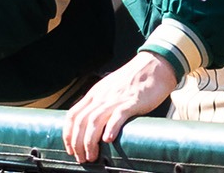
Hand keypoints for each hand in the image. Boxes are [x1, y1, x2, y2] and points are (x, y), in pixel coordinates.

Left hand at [61, 51, 177, 162]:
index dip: (68, 134)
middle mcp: (102, 96)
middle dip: (77, 143)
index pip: (72, 114)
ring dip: (89, 141)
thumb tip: (93, 125)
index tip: (70, 148)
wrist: (155, 65)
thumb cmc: (134, 80)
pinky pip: (117, 115)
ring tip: (92, 155)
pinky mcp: (131, 102)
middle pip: (81, 121)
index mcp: (95, 93)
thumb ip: (101, 103)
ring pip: (94, 121)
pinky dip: (110, 128)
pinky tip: (108, 139)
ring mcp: (116, 98)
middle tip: (82, 158)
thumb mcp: (111, 89)